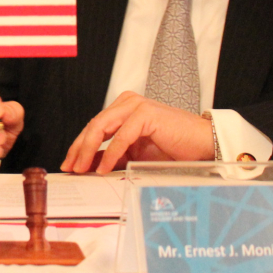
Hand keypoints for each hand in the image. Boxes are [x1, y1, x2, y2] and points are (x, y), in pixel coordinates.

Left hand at [61, 91, 212, 173]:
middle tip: (70, 168)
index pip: (94, 127)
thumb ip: (113, 156)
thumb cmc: (172, 149)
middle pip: (94, 125)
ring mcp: (136, 105)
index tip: (68, 164)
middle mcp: (127, 103)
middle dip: (78, 149)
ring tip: (81, 169)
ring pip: (101, 127)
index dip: (79, 146)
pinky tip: (103, 168)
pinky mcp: (146, 114)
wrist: (203, 144)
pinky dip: (110, 154)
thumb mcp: (135, 154)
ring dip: (88, 150)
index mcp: (123, 108)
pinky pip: (121, 137)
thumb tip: (88, 166)